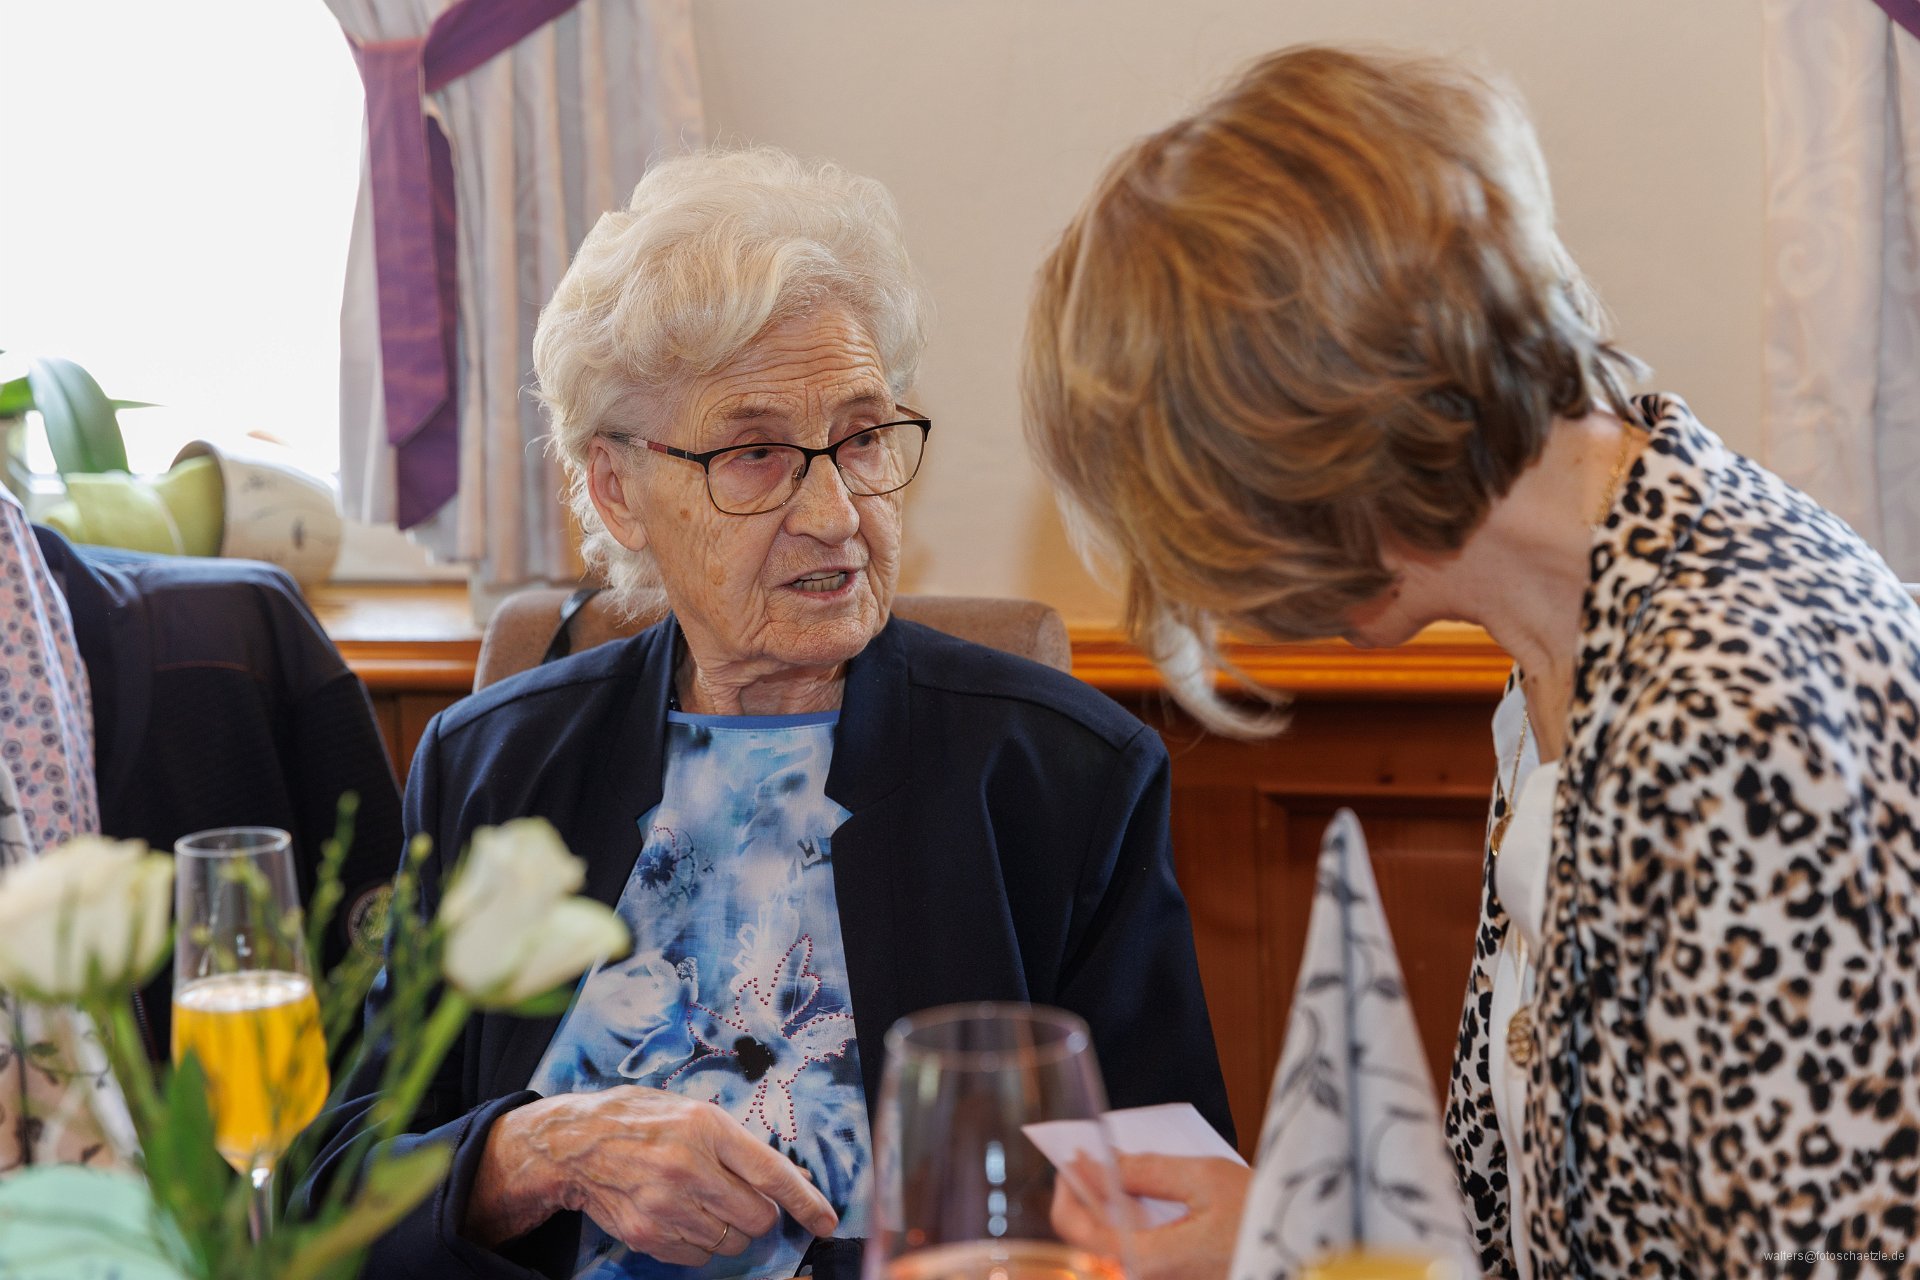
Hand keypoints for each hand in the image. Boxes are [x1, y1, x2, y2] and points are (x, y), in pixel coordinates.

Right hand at [465, 1087, 837, 1261]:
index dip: (807, 1202)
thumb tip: (793, 1179)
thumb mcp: (694, 1113)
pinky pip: (700, 1256)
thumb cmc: (641, 1120)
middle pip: (757, 1217)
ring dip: (732, 1230)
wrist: (576, 1144)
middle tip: (744, 1199)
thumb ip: (741, 1145)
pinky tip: (685, 1217)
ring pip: (732, 1242)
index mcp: (705, 1128)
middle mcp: (687, 1168)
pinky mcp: (648, 1235)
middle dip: (762, 1215)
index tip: (828, 1221)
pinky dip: (703, 1243)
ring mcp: (665, 1206)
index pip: (772, 1174)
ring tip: (707, 1204)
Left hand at [1051, 1153, 1250, 1279]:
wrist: (1307, 1256)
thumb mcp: (1204, 1178)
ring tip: (1116, 1175)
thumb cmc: (1262, 1217)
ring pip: (1111, 1249)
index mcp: (1149, 1261)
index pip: (1079, 1228)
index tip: (1073, 1156)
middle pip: (1090, 1243)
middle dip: (1086, 1197)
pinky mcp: (1175, 1278)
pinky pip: (1136, 1255)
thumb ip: (1145, 1171)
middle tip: (1093, 1160)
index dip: (1068, 1187)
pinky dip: (1129, 1226)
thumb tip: (1098, 1162)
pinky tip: (1140, 1201)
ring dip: (1107, 1211)